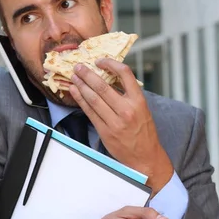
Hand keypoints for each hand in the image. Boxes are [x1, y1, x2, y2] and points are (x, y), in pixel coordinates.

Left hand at [69, 59, 173, 194]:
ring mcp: (114, 121)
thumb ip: (127, 95)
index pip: (125, 74)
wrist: (145, 157)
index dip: (110, 64)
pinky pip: (89, 112)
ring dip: (80, 86)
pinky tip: (74, 92)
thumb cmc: (143, 132)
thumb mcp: (142, 109)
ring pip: (93, 98)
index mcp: (139, 101)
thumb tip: (109, 78)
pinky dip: (80, 100)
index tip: (100, 61)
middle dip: (88, 74)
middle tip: (78, 66)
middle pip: (102, 86)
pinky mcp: (104, 131)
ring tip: (73, 77)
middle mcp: (126, 110)